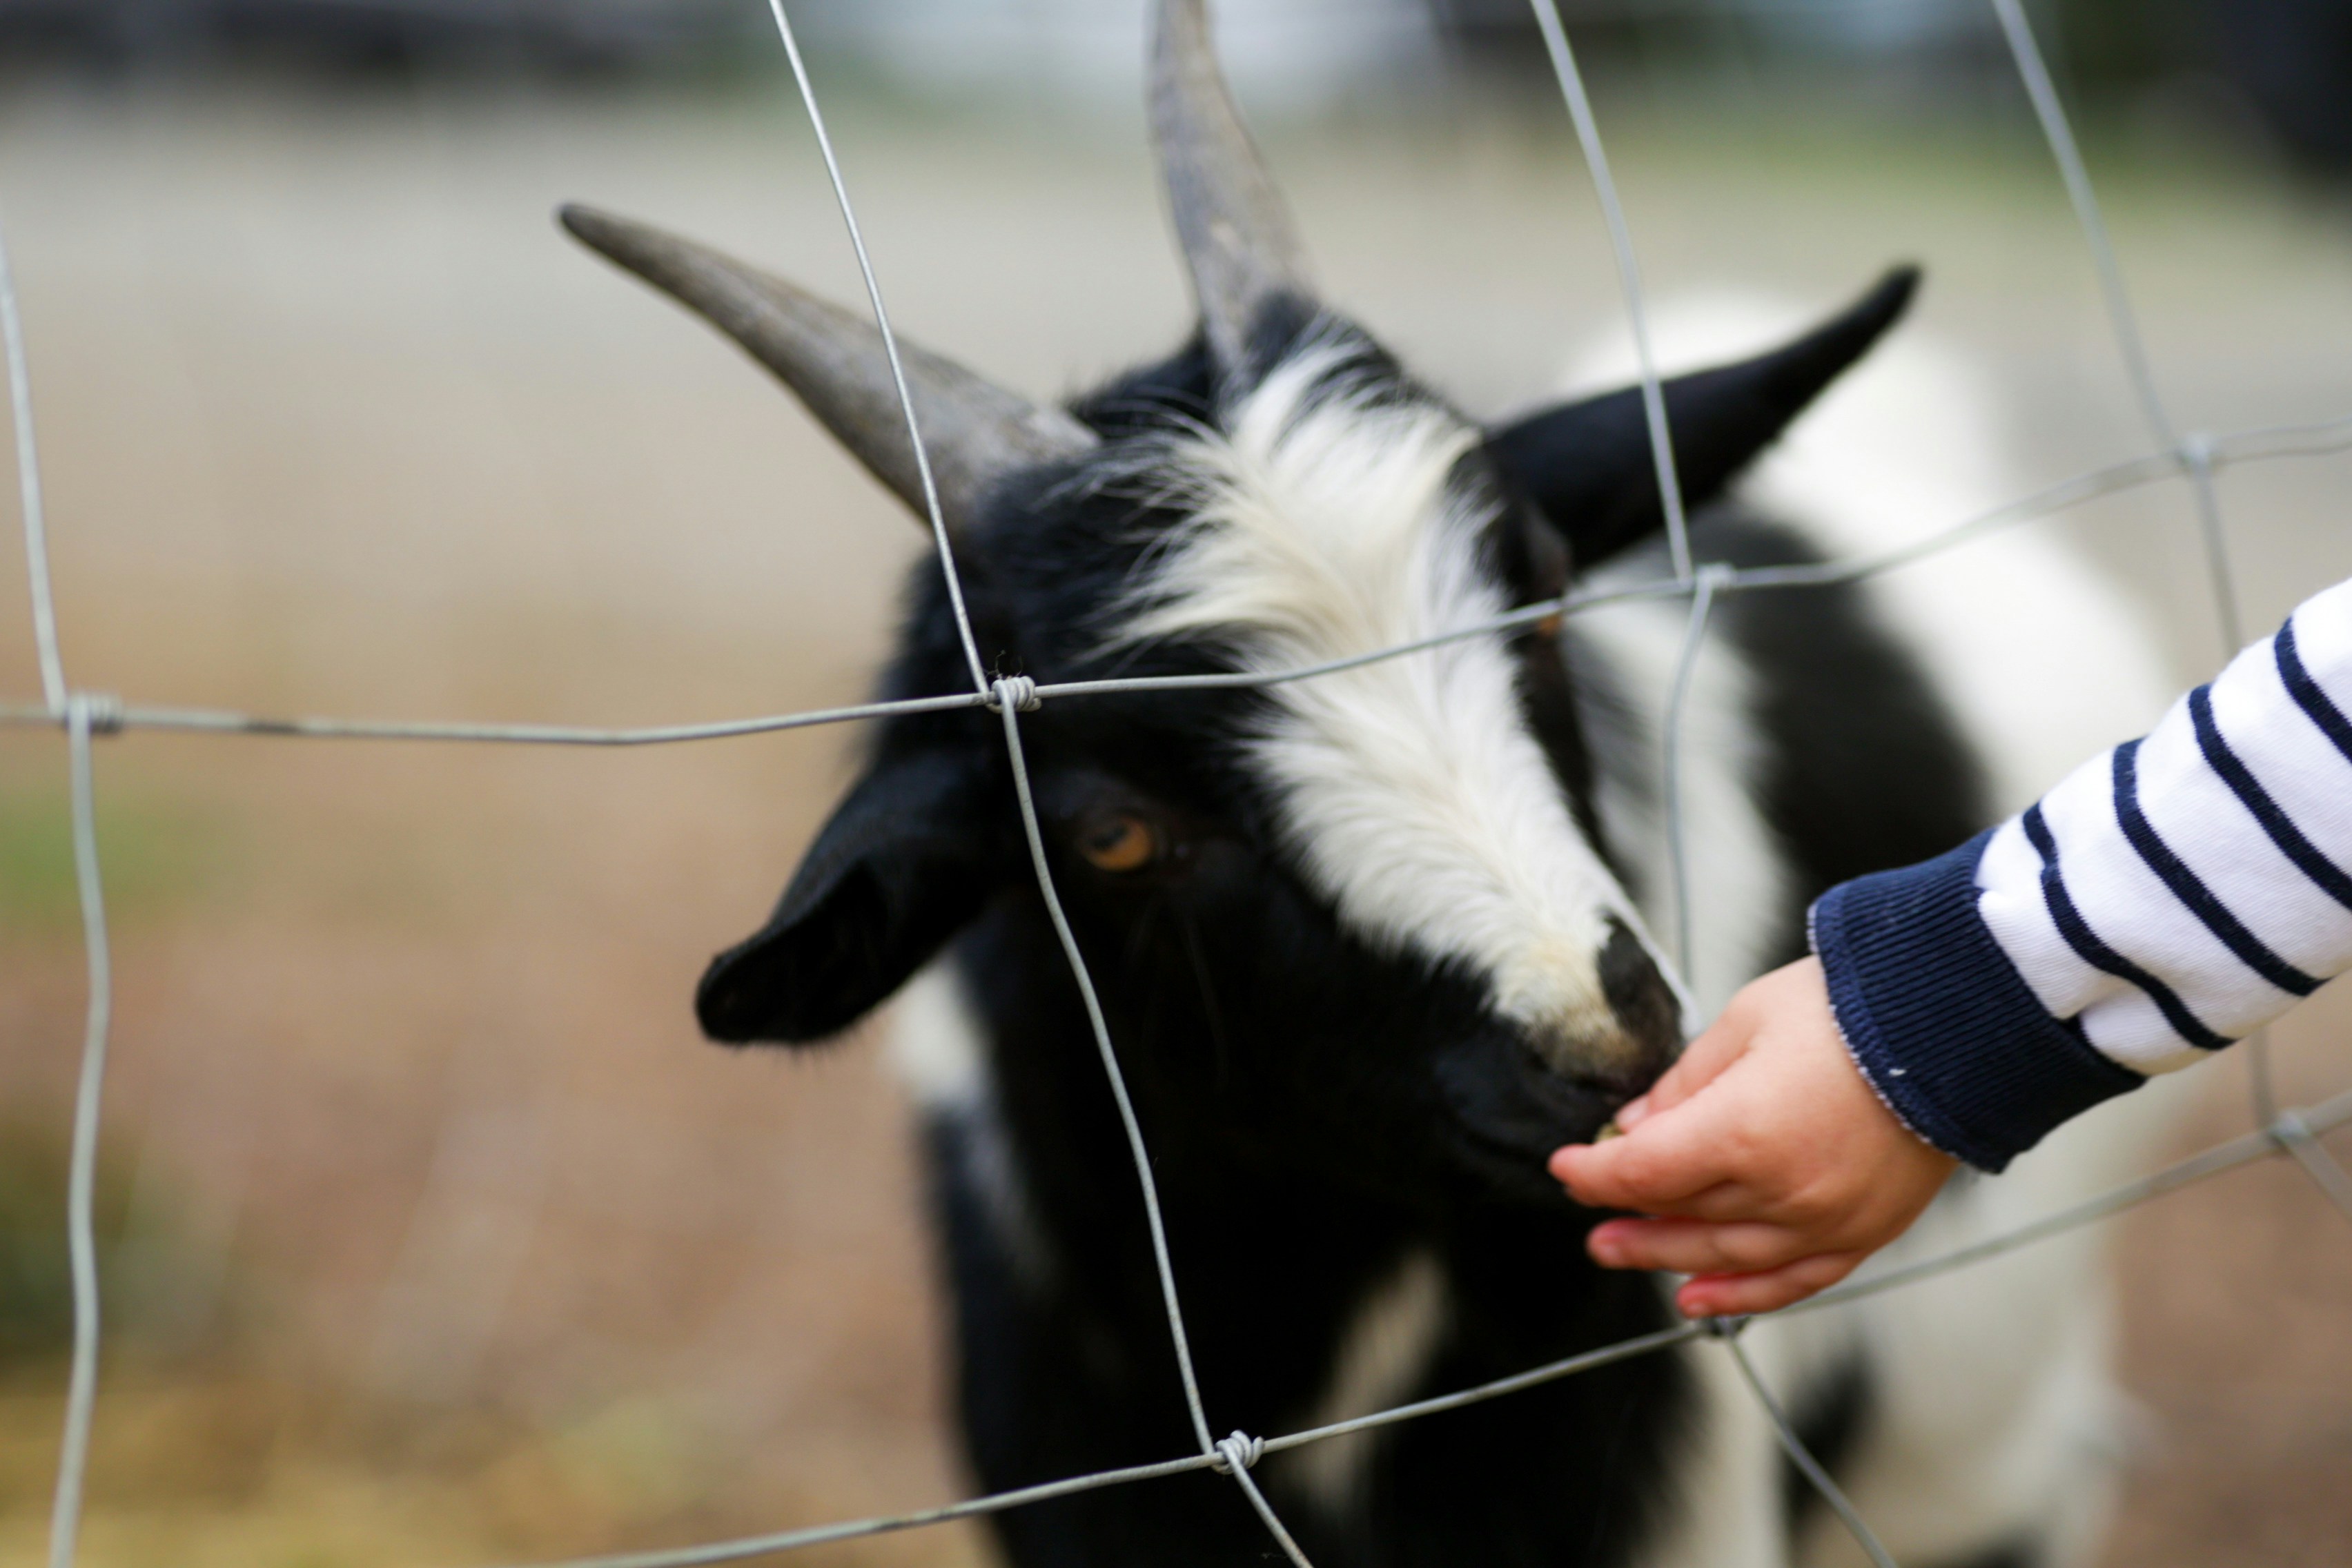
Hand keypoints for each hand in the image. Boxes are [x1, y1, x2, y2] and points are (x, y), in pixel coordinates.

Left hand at [1549, 957, 1956, 1317]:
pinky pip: (1794, 1279)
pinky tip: (1701, 1298)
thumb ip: (1684, 1085)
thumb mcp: (1743, 1023)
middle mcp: (1782, 1190)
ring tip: (1627, 1255)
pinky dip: (1743, 1293)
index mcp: (1742, 1131)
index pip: (1642, 1171)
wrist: (1954, 1022)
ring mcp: (1827, 1219)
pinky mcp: (1866, 1231)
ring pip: (1728, 1255)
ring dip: (1670, 1259)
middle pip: (1681, 1216)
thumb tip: (1636, 1127)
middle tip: (1592, 1224)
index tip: (1566, 1165)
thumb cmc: (1844, 1008)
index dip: (1594, 1173)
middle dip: (1628, 1217)